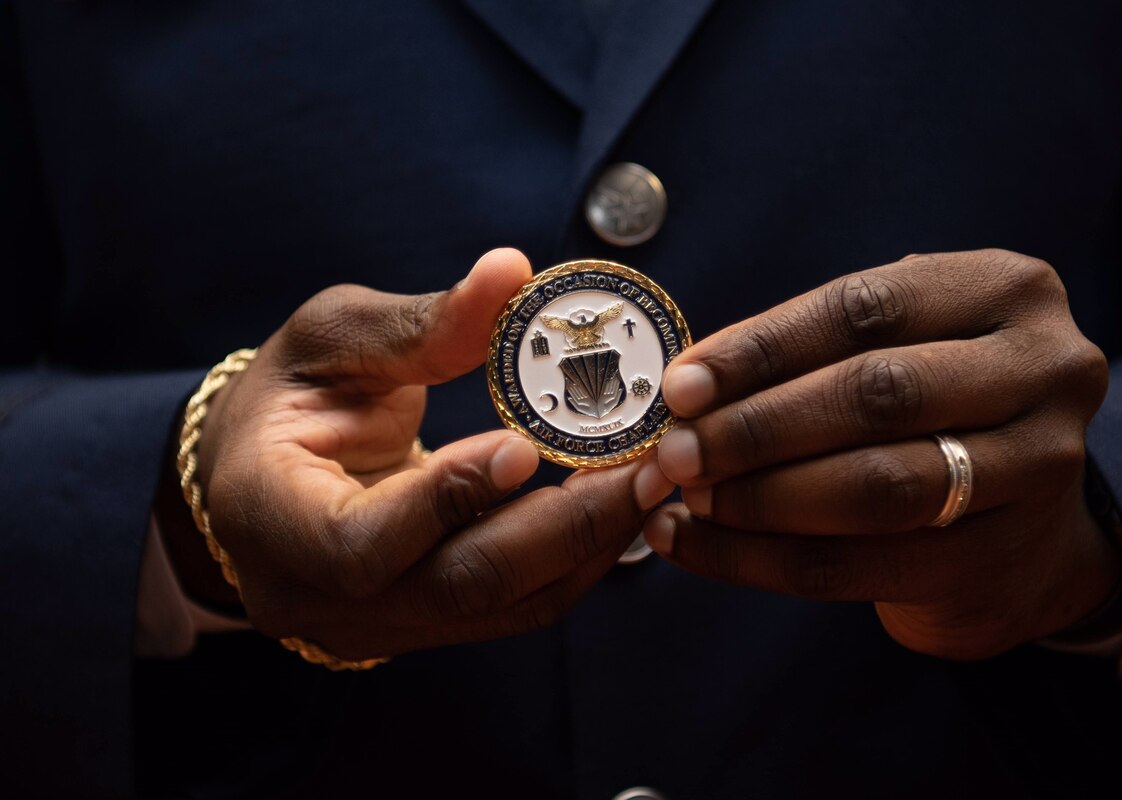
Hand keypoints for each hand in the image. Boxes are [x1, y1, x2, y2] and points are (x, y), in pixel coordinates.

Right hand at [159, 249, 673, 660]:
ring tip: (654, 478)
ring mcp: (379, 627)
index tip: (527, 445)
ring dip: (590, 544)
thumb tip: (511, 272)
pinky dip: (577, 557)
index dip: (449, 500)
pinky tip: (620, 503)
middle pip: (460, 587)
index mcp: (270, 520)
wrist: (256, 479)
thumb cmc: (286, 397)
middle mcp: (322, 597)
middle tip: (646, 464)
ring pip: (504, 608)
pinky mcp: (428, 625)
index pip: (361, 543)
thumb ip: (419, 323)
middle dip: (565, 527)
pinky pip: (516, 606)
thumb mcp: (330, 341)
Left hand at [646, 249, 1117, 659]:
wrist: (1023, 522)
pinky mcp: (1007, 558)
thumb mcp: (897, 346)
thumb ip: (808, 355)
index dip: (763, 348)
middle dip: (758, 428)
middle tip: (675, 452)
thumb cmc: (933, 408)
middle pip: (878, 395)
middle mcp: (1045, 369)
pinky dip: (760, 560)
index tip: (682, 385)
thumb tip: (686, 390)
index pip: (864, 308)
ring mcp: (1041, 468)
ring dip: (761, 498)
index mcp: (1005, 290)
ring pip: (878, 486)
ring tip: (687, 500)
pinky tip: (695, 547)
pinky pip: (860, 566)